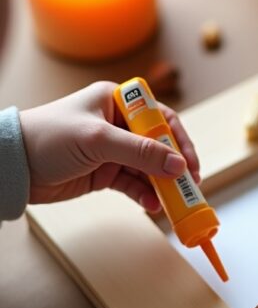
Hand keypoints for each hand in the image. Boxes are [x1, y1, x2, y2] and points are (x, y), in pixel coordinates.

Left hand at [20, 81, 199, 211]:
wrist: (13, 165)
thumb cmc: (49, 138)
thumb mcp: (98, 141)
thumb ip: (140, 152)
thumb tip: (178, 165)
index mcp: (116, 102)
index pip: (160, 118)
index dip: (179, 140)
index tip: (190, 164)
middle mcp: (117, 124)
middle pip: (158, 145)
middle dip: (174, 167)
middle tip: (190, 187)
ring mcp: (111, 150)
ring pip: (148, 168)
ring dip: (161, 185)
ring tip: (173, 202)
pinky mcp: (104, 173)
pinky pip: (133, 184)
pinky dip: (144, 195)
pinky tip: (152, 205)